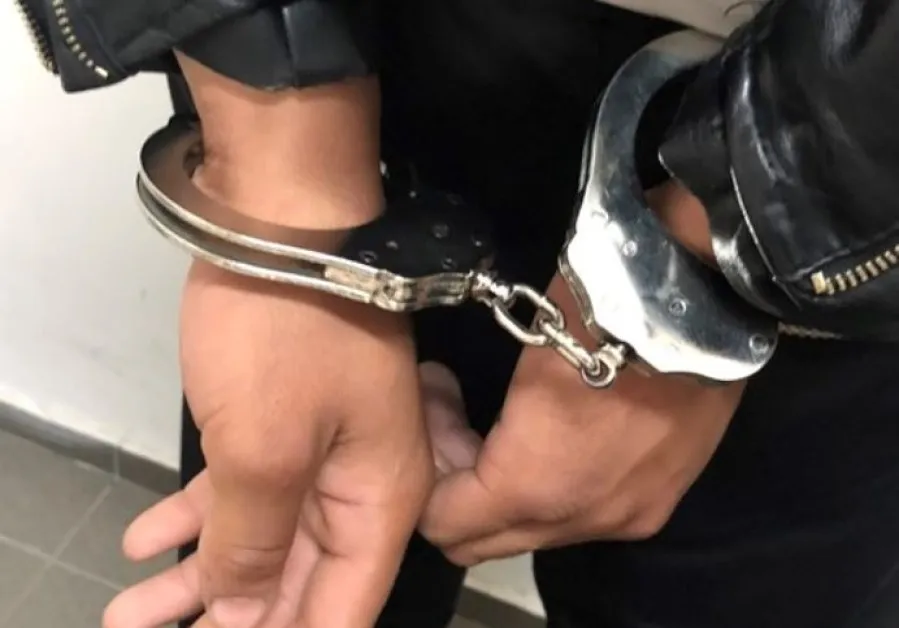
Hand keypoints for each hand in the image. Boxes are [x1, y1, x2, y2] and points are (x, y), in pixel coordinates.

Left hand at [105, 262, 431, 627]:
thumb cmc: (286, 333)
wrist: (284, 216)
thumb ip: (252, 543)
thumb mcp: (263, 450)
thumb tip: (242, 613)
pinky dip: (194, 517)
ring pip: (260, 536)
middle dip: (232, 620)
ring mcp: (318, 449)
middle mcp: (357, 484)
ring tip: (129, 616)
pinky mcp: (278, 419)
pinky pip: (239, 488)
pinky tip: (146, 541)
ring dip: (196, 578)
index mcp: (380, 499)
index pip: (343, 607)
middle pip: (296, 581)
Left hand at [420, 271, 744, 565]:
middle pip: (486, 540)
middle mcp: (581, 521)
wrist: (705, 301)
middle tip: (456, 420)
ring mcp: (625, 517)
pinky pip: (582, 515)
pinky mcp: (657, 503)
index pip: (445, 523)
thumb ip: (481, 424)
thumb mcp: (523, 359)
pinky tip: (560, 435)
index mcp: (534, 485)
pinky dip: (556, 488)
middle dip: (460, 485)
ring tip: (510, 425)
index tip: (433, 415)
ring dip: (509, 488)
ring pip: (536, 530)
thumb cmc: (599, 312)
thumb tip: (458, 439)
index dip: (426, 474)